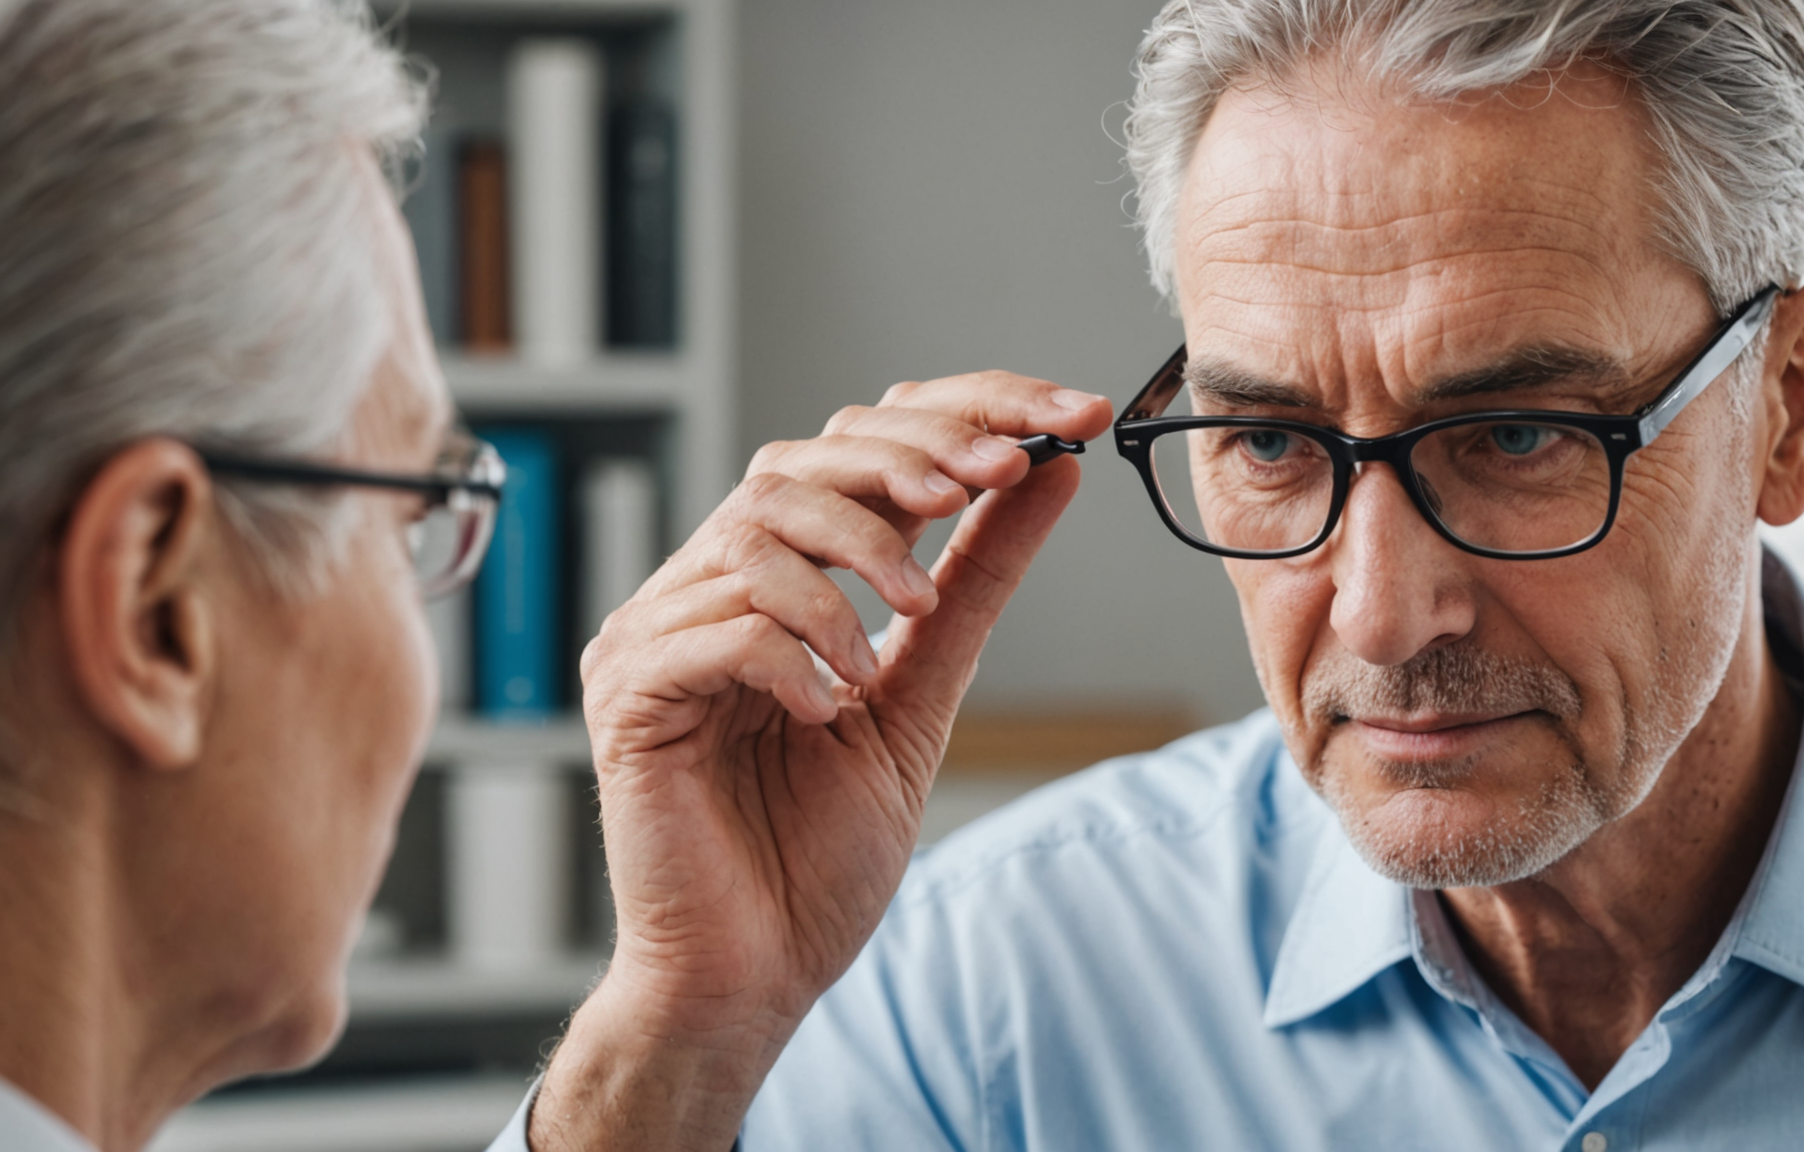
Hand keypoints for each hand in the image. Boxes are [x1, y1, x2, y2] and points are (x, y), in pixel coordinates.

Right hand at [528, 371, 1112, 1150]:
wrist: (752, 977)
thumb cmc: (817, 853)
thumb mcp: (921, 696)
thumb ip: (972, 585)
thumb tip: (1049, 472)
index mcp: (773, 582)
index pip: (854, 450)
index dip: (958, 416)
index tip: (1063, 419)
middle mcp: (706, 591)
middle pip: (798, 461)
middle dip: (908, 460)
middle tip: (990, 482)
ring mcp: (657, 636)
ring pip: (755, 526)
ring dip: (853, 564)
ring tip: (902, 637)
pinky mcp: (630, 697)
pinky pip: (714, 629)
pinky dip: (790, 653)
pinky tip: (829, 708)